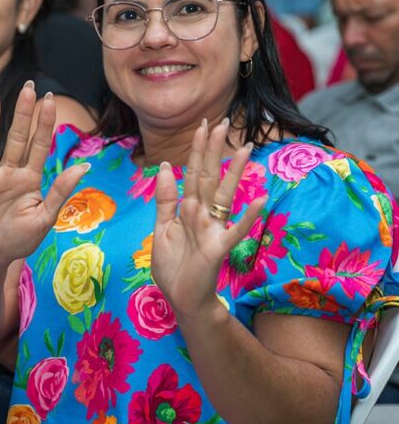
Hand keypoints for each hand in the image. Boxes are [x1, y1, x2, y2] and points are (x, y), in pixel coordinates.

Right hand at [0, 83, 89, 270]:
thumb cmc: (18, 241)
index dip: (44, 122)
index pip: (38, 144)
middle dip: (22, 112)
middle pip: (16, 136)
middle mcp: (8, 172)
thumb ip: (61, 190)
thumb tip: (86, 166)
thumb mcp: (44, 218)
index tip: (50, 98)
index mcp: (29, 178)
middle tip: (28, 86)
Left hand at [151, 119, 266, 318]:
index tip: (203, 124)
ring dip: (234, 172)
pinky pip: (235, 230)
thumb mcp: (161, 228)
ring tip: (245, 148)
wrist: (182, 300)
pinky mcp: (218, 248)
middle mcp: (203, 214)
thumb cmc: (174, 266)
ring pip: (224, 195)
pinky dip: (247, 216)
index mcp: (188, 208)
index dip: (196, 148)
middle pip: (208, 176)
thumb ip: (165, 198)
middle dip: (213, 150)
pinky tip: (260, 200)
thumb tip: (167, 166)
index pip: (193, 171)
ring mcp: (213, 229)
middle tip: (222, 123)